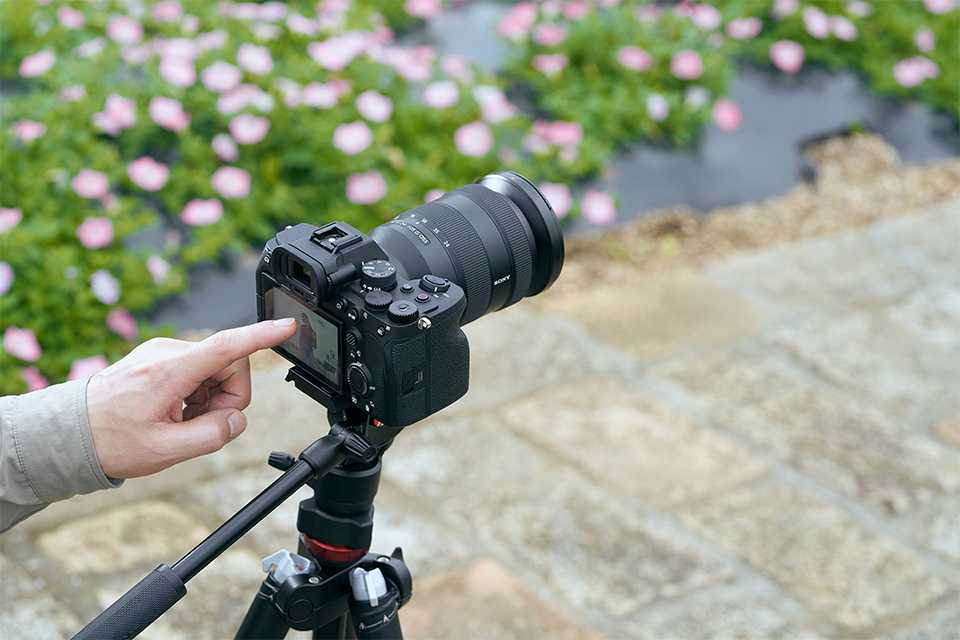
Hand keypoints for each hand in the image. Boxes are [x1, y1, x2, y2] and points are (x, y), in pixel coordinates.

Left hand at [86, 319, 295, 478]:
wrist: (68, 433)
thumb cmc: (110, 441)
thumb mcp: (165, 451)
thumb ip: (211, 435)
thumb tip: (235, 420)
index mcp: (170, 371)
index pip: (227, 346)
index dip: (262, 336)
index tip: (288, 326)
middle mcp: (168, 352)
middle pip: (229, 366)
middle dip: (228, 399)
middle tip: (200, 426)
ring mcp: (163, 352)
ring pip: (216, 370)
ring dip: (211, 399)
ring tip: (181, 422)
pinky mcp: (160, 358)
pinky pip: (199, 372)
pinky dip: (198, 395)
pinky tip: (175, 413)